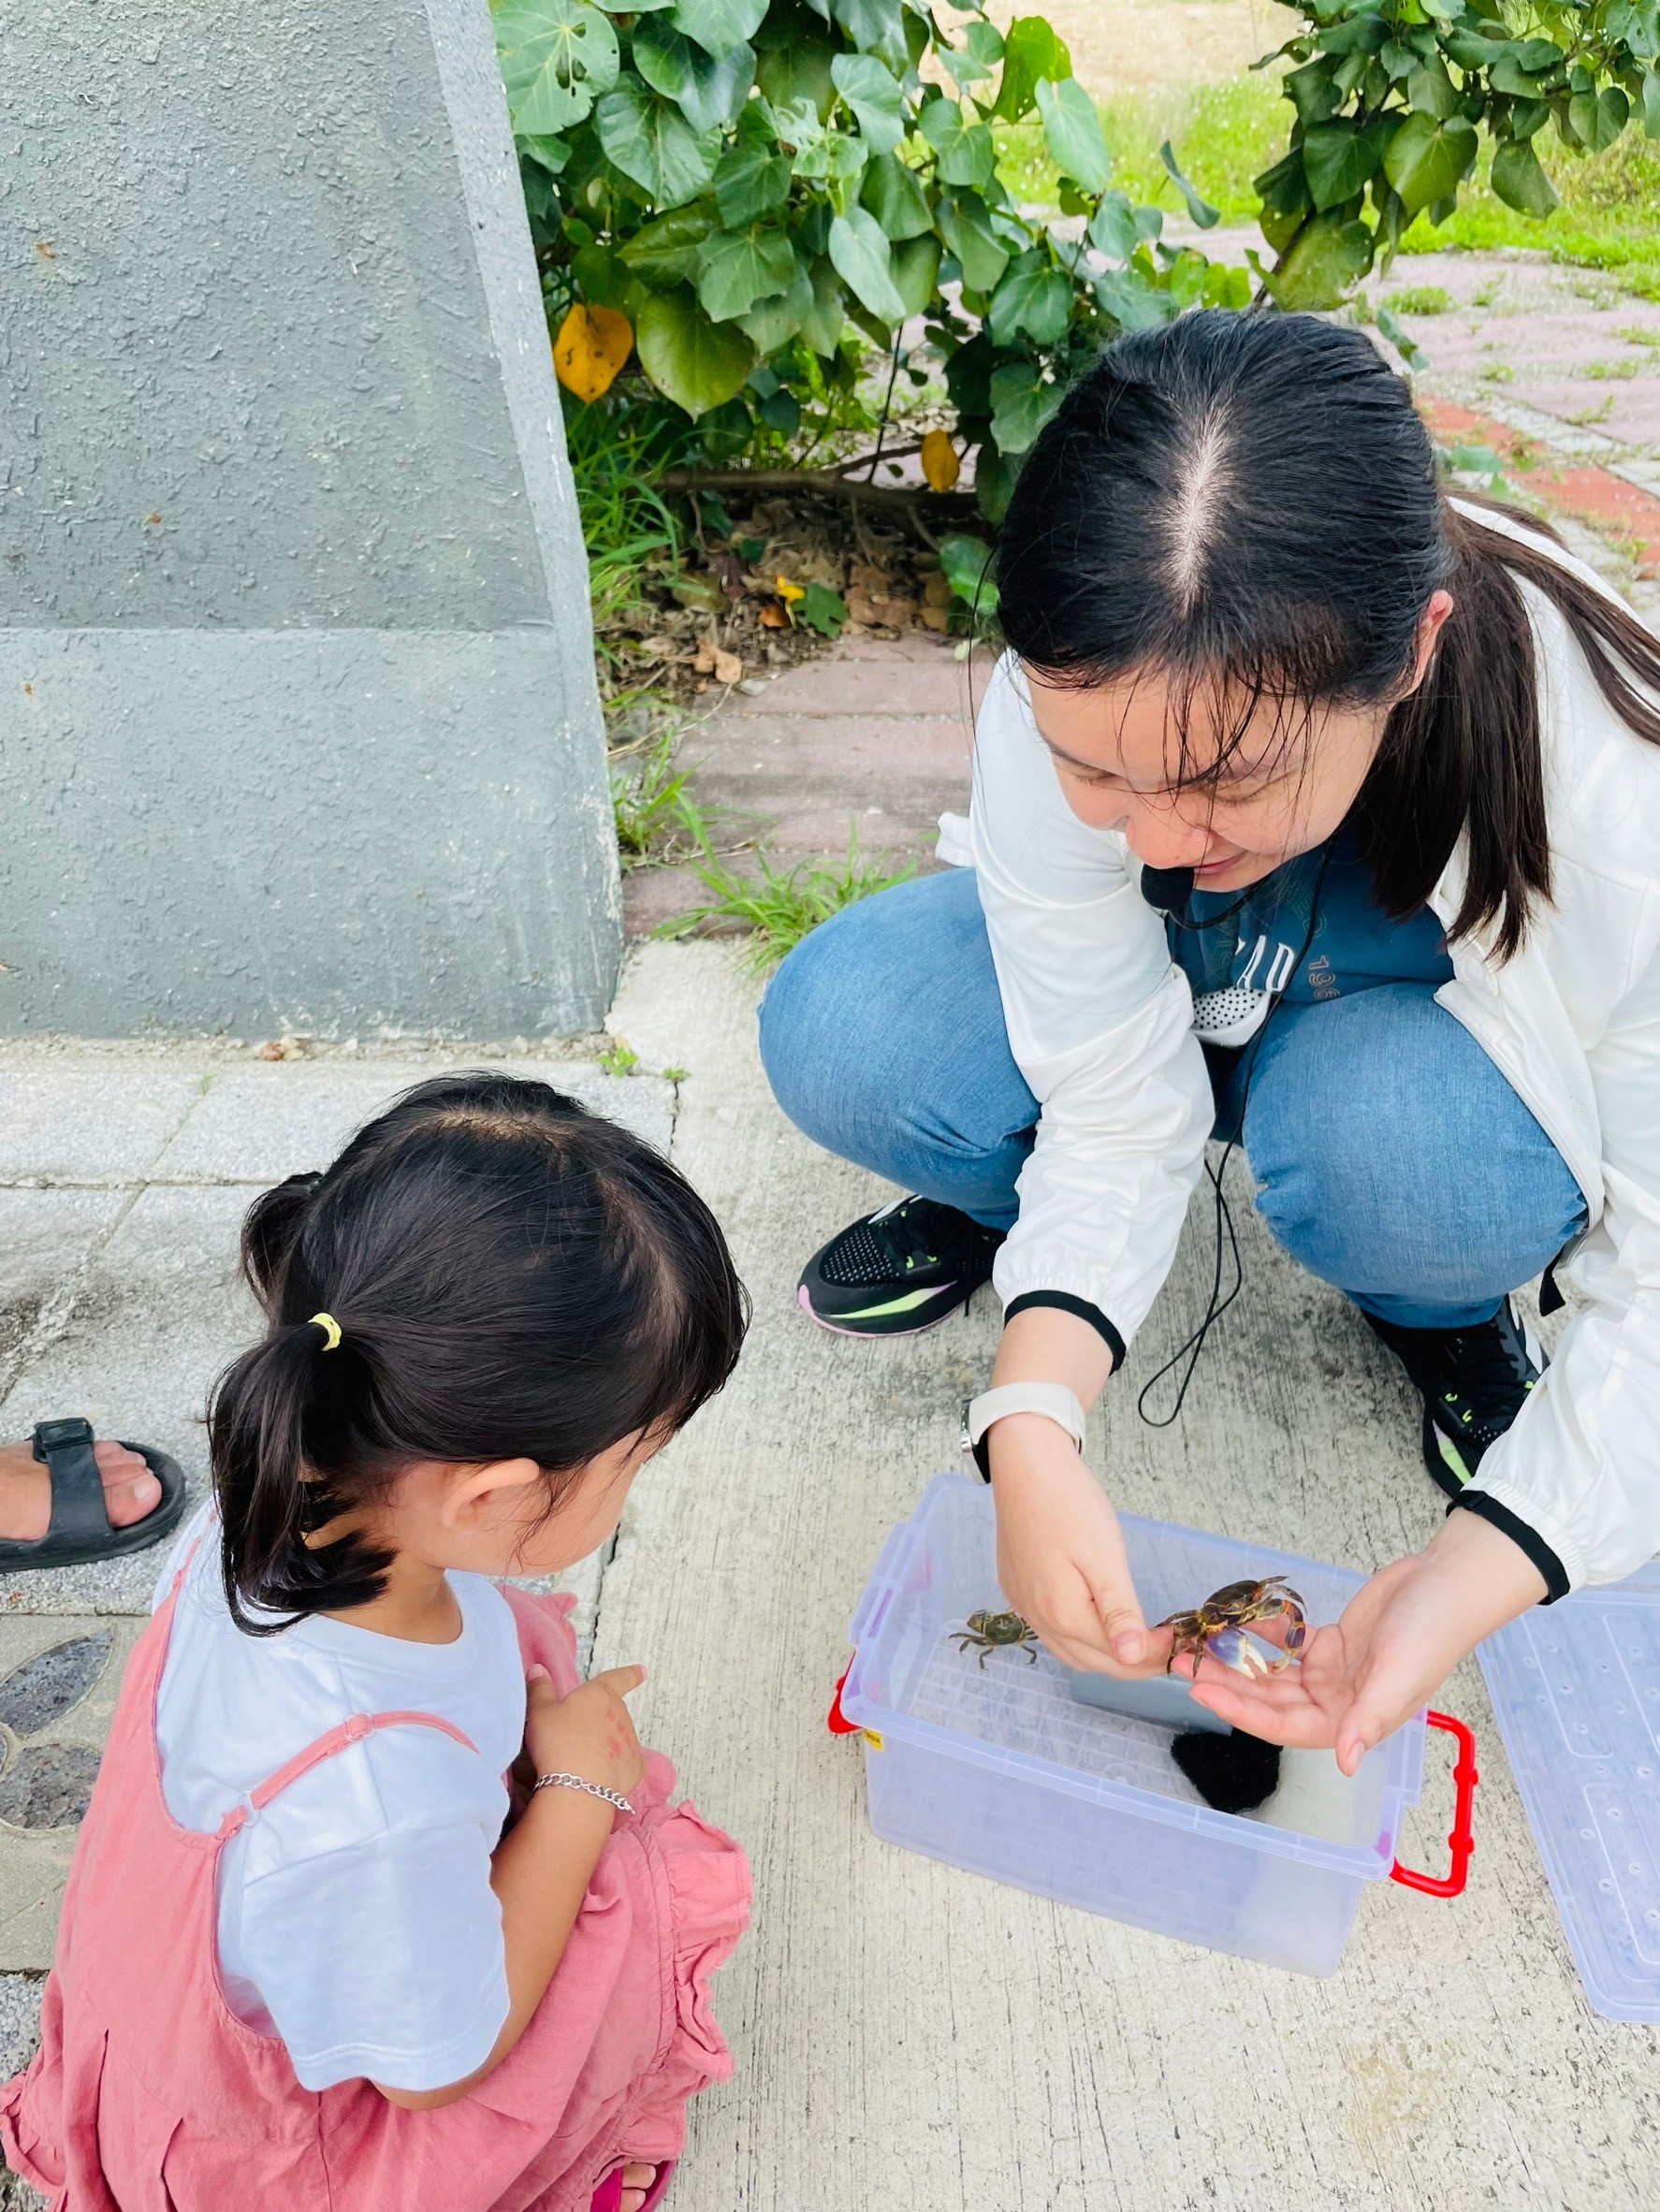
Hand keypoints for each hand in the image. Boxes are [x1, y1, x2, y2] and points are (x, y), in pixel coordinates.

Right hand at [523, 1663, 647, 1800]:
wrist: (578, 1784)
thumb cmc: (557, 1741)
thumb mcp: (540, 1712)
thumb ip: (540, 1689)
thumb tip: (538, 1668)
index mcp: (600, 1695)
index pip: (618, 1679)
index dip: (629, 1674)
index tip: (642, 1671)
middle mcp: (621, 1714)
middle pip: (612, 1713)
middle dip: (600, 1721)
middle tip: (579, 1736)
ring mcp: (631, 1742)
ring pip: (619, 1738)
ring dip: (607, 1745)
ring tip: (583, 1761)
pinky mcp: (635, 1768)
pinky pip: (627, 1763)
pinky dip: (617, 1767)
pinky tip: (604, 1776)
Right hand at [988, 1415, 1171, 1676]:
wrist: (1025, 1464)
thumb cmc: (1070, 1504)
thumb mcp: (1105, 1557)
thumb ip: (1118, 1611)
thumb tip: (1133, 1658)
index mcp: (1064, 1615)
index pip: (1119, 1657)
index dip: (1155, 1654)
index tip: (1183, 1639)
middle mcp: (1039, 1619)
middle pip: (1095, 1663)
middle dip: (1134, 1662)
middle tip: (1167, 1642)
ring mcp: (1023, 1606)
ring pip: (1070, 1653)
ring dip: (1106, 1655)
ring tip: (1137, 1636)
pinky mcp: (1016, 1590)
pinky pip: (1050, 1631)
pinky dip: (1080, 1637)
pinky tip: (1096, 1620)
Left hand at [1182, 1510, 1547, 1773]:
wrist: (1447, 1583)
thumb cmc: (1431, 1632)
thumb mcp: (1400, 1675)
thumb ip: (1369, 1718)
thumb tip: (1344, 1761)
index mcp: (1353, 1720)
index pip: (1285, 1725)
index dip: (1242, 1711)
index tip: (1202, 1692)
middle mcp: (1339, 1702)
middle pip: (1271, 1700)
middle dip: (1228, 1684)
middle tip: (1184, 1664)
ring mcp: (1333, 1673)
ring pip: (1273, 1674)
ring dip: (1237, 1662)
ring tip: (1198, 1645)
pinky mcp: (1332, 1644)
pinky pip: (1287, 1645)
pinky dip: (1262, 1636)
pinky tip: (1236, 1623)